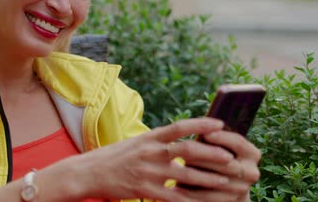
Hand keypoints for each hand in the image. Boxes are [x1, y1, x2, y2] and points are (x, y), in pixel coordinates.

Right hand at [73, 118, 242, 200]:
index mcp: (149, 137)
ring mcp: (148, 172)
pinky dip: (190, 200)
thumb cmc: (113, 157)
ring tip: (225, 180)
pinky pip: (173, 197)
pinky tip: (203, 201)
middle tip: (230, 156)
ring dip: (207, 178)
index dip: (201, 125)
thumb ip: (157, 143)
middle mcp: (150, 152)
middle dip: (211, 153)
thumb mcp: (136, 143)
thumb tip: (181, 143)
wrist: (88, 172)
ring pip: (185, 175)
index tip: (219, 124)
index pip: (179, 127)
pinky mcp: (145, 190)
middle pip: (187, 150)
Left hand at [184, 130, 260, 200]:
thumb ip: (214, 137)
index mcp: (252, 154)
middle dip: (204, 156)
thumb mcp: (221, 146)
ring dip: (196, 174)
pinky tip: (177, 187)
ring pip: (218, 181)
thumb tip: (198, 126)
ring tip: (176, 168)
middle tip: (183, 151)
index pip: (238, 142)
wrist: (227, 186)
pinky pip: (211, 198)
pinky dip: (193, 192)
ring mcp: (243, 189)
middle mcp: (252, 172)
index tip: (205, 133)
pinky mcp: (231, 201)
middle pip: (227, 162)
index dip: (222, 137)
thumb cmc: (218, 157)